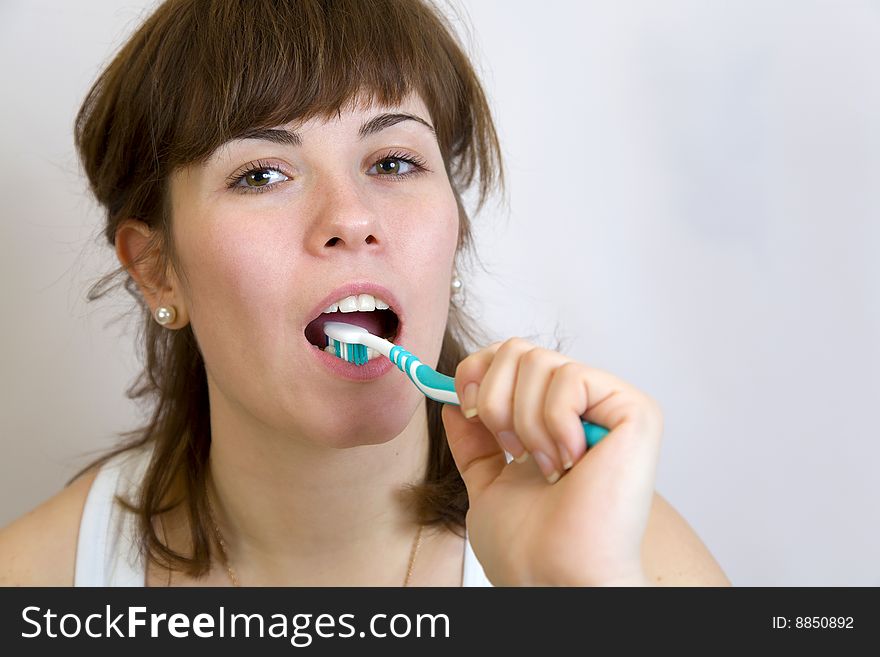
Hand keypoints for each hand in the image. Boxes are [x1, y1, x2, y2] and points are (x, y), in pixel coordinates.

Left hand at [441, 338, 662, 585]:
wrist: (551, 575)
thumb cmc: (528, 546)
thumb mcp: (488, 483)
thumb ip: (475, 441)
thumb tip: (454, 400)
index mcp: (552, 421)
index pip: (511, 356)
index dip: (478, 370)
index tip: (465, 405)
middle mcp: (584, 407)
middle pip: (519, 349)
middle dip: (496, 400)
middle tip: (512, 450)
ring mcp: (610, 407)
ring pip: (540, 361)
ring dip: (524, 422)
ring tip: (545, 466)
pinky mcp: (634, 411)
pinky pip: (571, 378)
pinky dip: (554, 423)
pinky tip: (570, 462)